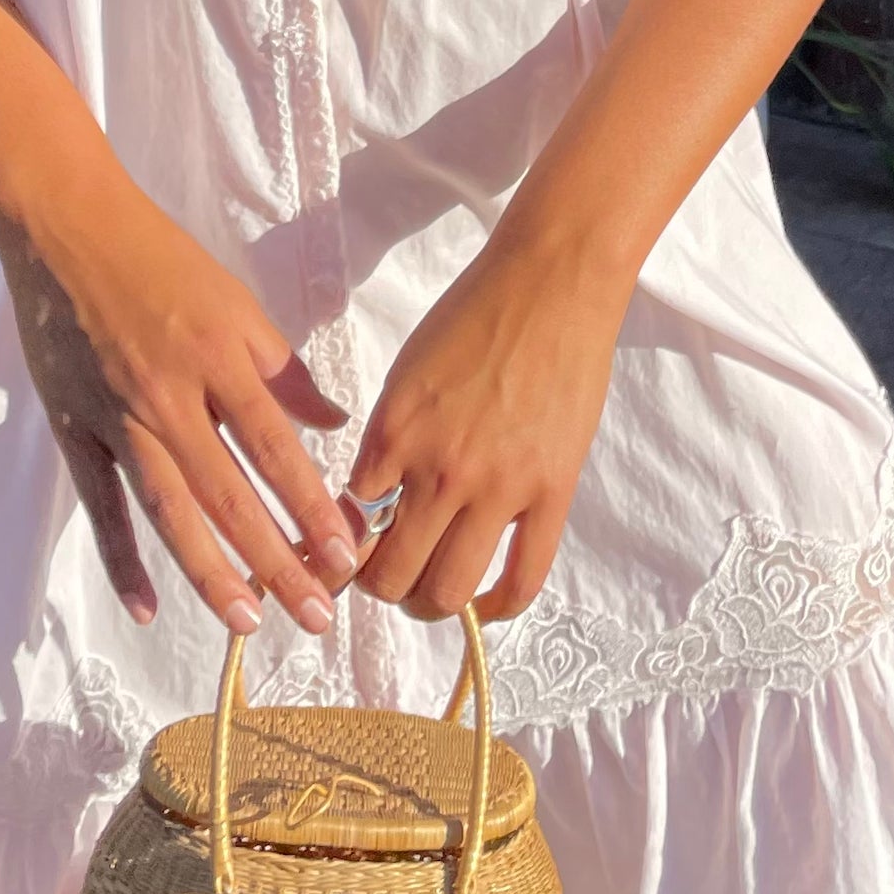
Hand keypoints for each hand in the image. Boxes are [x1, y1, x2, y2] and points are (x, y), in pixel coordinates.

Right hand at [0, 180, 359, 638]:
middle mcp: (170, 396)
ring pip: (170, 511)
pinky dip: (120, 560)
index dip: (312, 506)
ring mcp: (118, 417)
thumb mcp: (236, 303)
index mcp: (220, 358)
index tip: (347, 555)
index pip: (276, 448)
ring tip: (249, 624)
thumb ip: (284, 370)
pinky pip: (101, 505)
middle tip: (315, 615)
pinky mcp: (75, 428)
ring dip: (211, 574)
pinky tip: (145, 607)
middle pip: (230, 495)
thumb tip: (335, 423)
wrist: (66, 225)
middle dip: (277, 561)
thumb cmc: (161, 259)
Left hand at [347, 222, 626, 622]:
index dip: (342, 547)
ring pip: (448, 591)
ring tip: (428, 592)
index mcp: (393, 434)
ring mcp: (498, 488)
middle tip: (384, 577)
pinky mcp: (551, 493)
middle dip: (378, 588)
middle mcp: (439, 470)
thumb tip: (374, 499)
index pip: (348, 523)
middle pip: (391, 575)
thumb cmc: (473, 317)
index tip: (345, 553)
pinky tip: (483, 605)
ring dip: (428, 604)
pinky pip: (523, 579)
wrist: (550, 285)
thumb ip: (388, 439)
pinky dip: (497, 608)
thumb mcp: (405, 375)